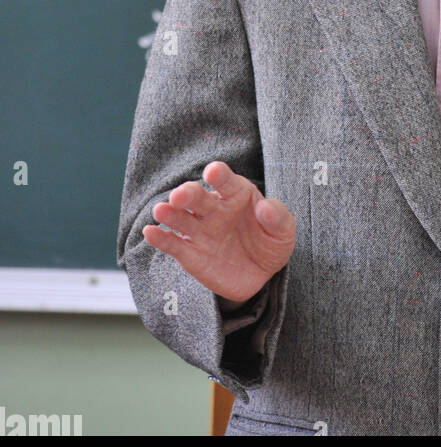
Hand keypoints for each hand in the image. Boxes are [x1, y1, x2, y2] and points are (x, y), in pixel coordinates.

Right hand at [142, 160, 296, 304]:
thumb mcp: (283, 231)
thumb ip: (277, 217)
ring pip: (180, 218)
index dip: (219, 174)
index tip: (213, 172)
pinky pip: (172, 243)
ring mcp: (199, 230)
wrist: (260, 274)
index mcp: (237, 194)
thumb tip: (266, 207)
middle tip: (179, 196)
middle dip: (187, 194)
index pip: (226, 180)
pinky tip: (150, 232)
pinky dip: (159, 238)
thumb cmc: (271, 242)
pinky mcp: (189, 253)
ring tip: (161, 210)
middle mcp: (214, 208)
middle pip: (197, 197)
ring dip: (169, 213)